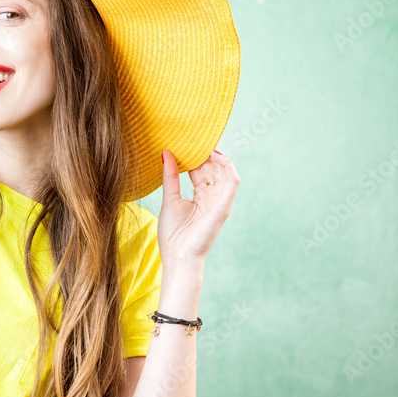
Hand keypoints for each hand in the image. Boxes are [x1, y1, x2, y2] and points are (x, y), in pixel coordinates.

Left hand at [157, 147, 239, 263]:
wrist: (178, 257)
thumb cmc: (173, 235)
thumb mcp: (170, 198)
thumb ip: (170, 176)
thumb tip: (165, 153)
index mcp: (200, 198)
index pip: (202, 172)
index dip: (196, 157)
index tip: (185, 143)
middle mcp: (212, 198)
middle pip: (214, 170)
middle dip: (205, 154)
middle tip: (193, 139)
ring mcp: (220, 202)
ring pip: (225, 172)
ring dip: (216, 157)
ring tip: (203, 145)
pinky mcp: (224, 206)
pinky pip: (232, 181)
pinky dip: (226, 166)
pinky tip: (214, 155)